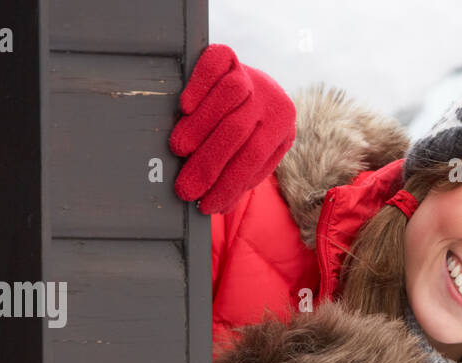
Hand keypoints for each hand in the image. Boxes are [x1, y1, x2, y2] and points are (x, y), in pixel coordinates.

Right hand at [170, 44, 295, 214]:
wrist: (252, 86)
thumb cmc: (248, 132)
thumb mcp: (252, 155)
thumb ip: (238, 178)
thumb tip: (214, 207)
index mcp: (282, 127)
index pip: (253, 160)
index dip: (228, 185)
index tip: (205, 205)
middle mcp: (272, 98)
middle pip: (238, 131)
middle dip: (209, 164)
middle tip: (185, 187)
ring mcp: (252, 74)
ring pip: (230, 95)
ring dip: (202, 126)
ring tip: (179, 150)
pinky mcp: (230, 56)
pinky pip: (216, 64)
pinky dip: (199, 84)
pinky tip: (185, 106)